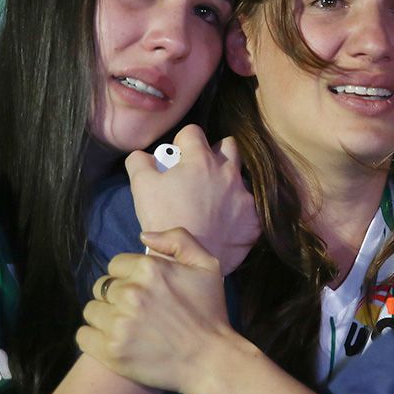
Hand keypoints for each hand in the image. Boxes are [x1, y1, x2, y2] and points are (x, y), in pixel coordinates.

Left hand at [78, 228, 234, 392]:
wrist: (210, 360)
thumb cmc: (210, 312)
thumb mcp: (207, 266)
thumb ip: (178, 239)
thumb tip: (143, 236)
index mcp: (149, 268)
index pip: (115, 265)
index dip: (128, 277)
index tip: (143, 292)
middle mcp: (131, 292)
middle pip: (101, 287)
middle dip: (115, 297)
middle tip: (135, 312)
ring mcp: (119, 323)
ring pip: (91, 310)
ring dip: (104, 317)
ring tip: (126, 327)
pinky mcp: (111, 350)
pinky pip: (83, 335)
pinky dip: (94, 338)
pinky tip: (114, 341)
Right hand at [124, 124, 259, 274]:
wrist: (186, 261)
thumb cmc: (162, 220)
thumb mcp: (141, 186)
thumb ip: (140, 161)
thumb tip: (145, 155)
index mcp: (200, 159)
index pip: (193, 133)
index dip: (182, 143)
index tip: (176, 159)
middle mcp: (227, 171)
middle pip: (226, 145)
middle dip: (213, 153)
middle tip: (199, 173)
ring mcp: (244, 195)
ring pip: (240, 175)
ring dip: (227, 181)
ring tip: (213, 199)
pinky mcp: (254, 219)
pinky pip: (249, 206)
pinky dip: (238, 210)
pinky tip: (225, 222)